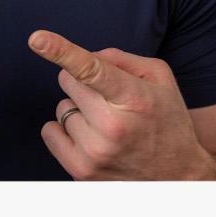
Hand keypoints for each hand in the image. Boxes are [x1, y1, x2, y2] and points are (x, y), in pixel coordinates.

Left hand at [29, 30, 215, 179]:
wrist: (178, 177)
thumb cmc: (168, 120)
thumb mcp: (160, 79)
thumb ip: (122, 59)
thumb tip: (87, 55)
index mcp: (134, 98)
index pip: (92, 69)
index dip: (61, 51)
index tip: (37, 39)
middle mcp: (113, 126)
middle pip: (69, 82)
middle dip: (83, 83)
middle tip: (109, 99)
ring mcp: (95, 152)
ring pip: (61, 107)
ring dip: (78, 110)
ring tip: (107, 124)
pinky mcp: (81, 171)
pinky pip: (50, 132)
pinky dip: (63, 129)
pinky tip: (90, 136)